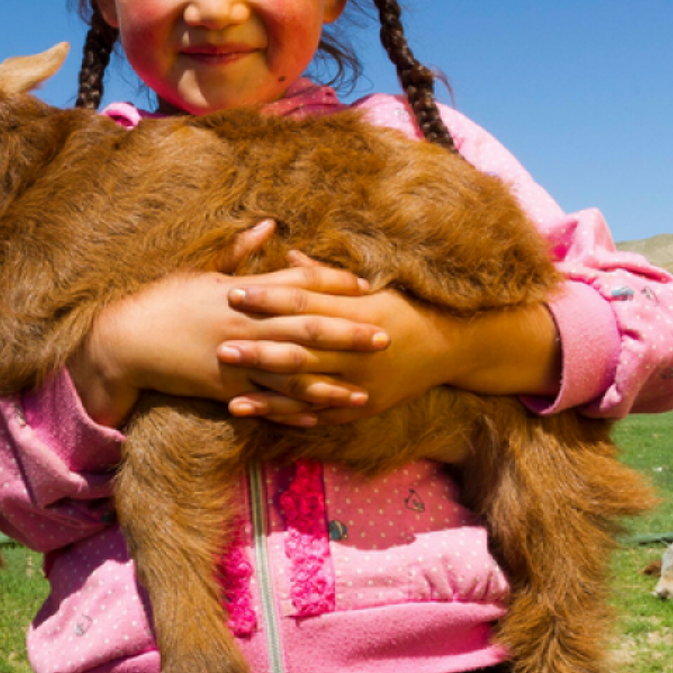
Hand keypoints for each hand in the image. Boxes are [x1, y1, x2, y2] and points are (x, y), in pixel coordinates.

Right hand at [67, 223, 386, 426]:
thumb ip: (241, 250)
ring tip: (364, 390)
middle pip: (309, 329)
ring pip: (295, 374)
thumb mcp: (202, 269)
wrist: (125, 340)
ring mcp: (238, 359)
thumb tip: (271, 225)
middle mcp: (246, 325)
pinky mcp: (226, 388)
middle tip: (386, 337)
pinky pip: (268, 403)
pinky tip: (321, 418)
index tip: (365, 286)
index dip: (334, 284)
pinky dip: (295, 411)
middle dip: (350, 334)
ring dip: (332, 383)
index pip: (299, 284)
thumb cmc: (163, 299)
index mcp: (243, 292)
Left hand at [219, 250, 560, 419]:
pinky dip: (290, 417)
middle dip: (259, 349)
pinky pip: (321, 413)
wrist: (452, 346)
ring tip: (230, 397)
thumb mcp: (371, 287)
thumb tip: (288, 254)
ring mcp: (360, 382)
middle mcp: (357, 350)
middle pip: (300, 349)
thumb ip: (326, 277)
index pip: (303, 302)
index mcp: (356, 312)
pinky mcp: (362, 406)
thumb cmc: (406, 308)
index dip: (267, 298)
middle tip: (220, 347)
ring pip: (307, 389)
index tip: (233, 292)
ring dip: (268, 394)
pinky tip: (262, 417)